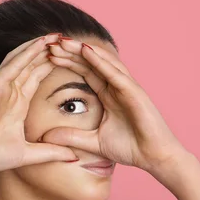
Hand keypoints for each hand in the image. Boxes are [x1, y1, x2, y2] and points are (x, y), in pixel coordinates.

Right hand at [0, 33, 78, 172]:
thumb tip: (74, 157)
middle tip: (67, 40)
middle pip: (33, 65)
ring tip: (57, 35)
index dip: (51, 67)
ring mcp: (4, 86)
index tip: (68, 59)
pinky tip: (42, 42)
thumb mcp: (29, 155)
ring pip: (25, 59)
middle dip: (49, 53)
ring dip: (40, 47)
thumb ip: (51, 152)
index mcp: (18, 104)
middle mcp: (11, 92)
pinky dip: (28, 51)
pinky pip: (15, 63)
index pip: (37, 78)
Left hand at [41, 38, 190, 173]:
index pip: (84, 72)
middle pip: (90, 63)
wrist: (154, 158)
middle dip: (70, 52)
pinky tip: (85, 50)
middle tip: (50, 43)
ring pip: (101, 62)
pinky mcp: (134, 92)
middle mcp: (116, 86)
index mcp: (108, 95)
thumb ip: (71, 137)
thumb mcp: (92, 143)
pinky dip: (100, 61)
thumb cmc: (130, 148)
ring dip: (82, 50)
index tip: (47, 56)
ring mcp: (126, 87)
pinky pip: (115, 73)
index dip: (67, 62)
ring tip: (63, 41)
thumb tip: (46, 137)